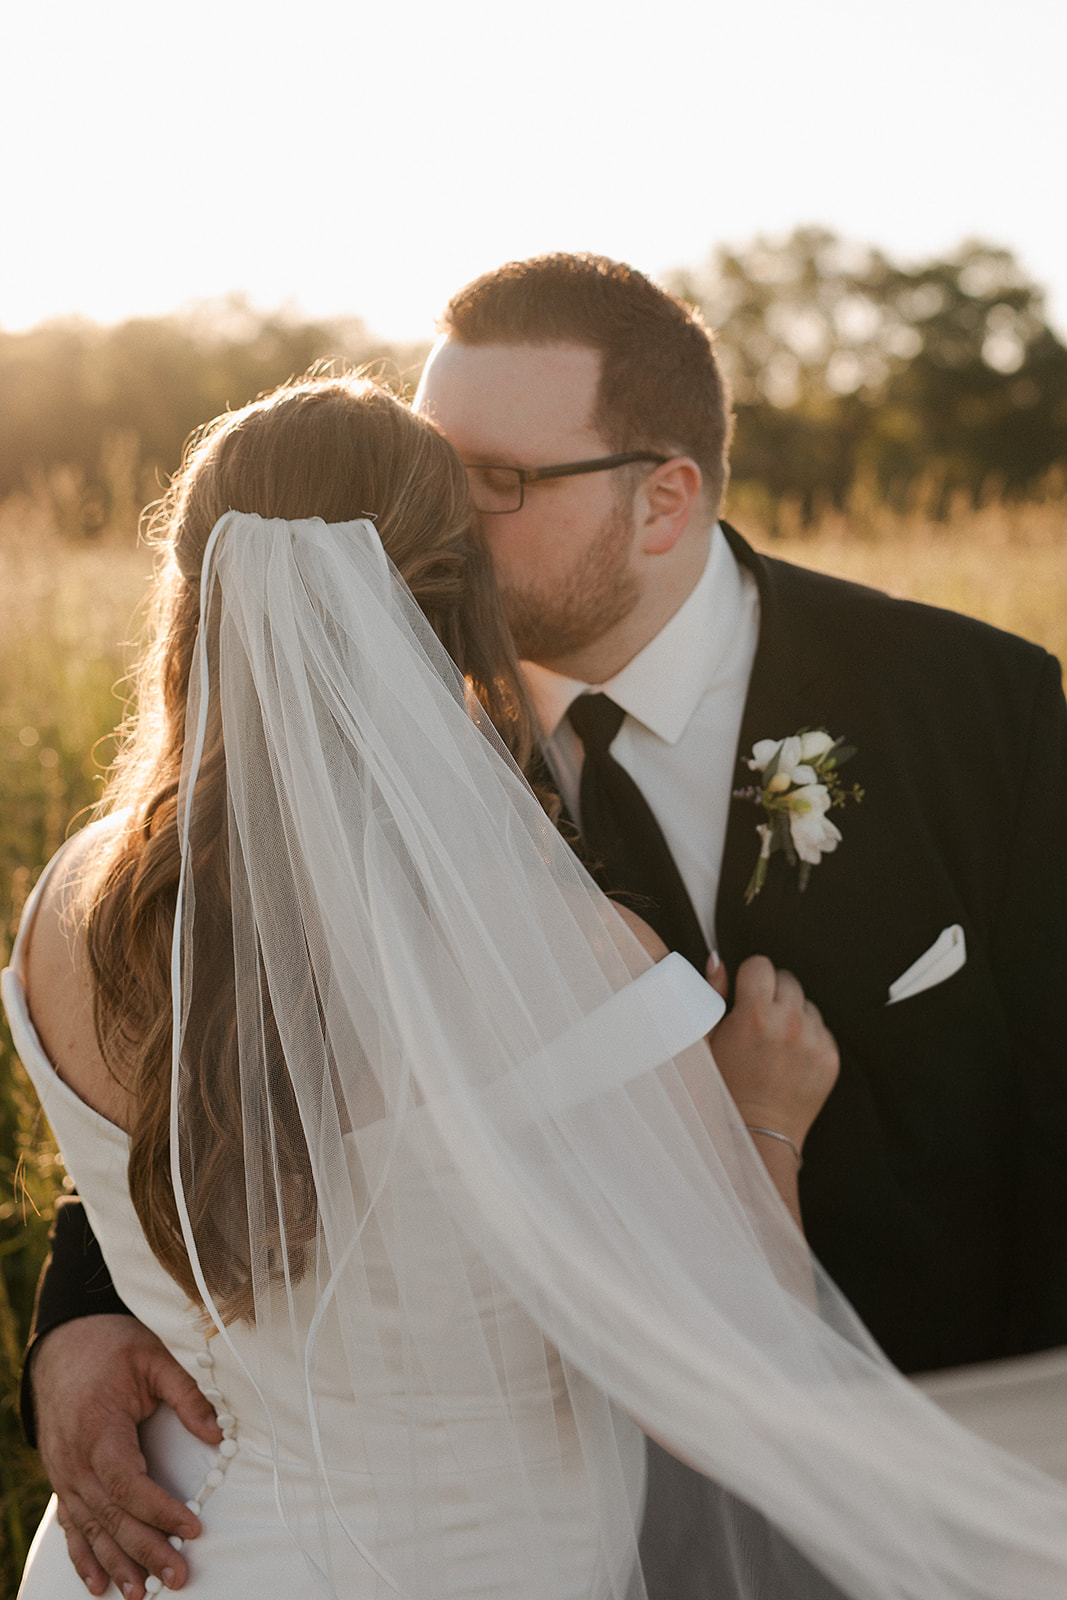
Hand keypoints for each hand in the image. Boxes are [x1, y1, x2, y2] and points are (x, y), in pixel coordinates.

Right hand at [32, 1314, 221, 1596]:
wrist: (65, 1344)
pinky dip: (84, 1556)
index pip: (128, 1484)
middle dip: (145, 1550)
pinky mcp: (62, 1478)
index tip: (192, 1528)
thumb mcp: (154, 1359)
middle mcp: (76, 1460)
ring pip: (90, 1527)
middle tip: (177, 1576)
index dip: (159, 1510)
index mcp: (100, 1430)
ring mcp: (64, 1473)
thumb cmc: (113, 1348)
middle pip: (111, 1516)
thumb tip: (217, 1432)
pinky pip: (71, 1524)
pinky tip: (98, 1584)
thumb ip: (186, 1395)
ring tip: (140, 1594)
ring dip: (116, 1563)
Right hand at [709, 955, 838, 1154]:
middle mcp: (789, 1024)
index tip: (746, 993)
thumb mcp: (707, 1040)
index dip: (750, 977)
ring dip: (792, 1015)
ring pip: (807, 1005)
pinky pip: (821, 1029)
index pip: (761, 964)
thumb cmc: (726, 1087)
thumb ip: (712, 994)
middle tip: (759, 1020)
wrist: (757, 1132)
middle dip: (772, 994)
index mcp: (755, 1015)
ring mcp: (813, 1041)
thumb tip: (717, 961)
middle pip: (787, 980)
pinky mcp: (830, 1057)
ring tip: (775, 1043)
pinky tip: (789, 1057)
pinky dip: (807, 1037)